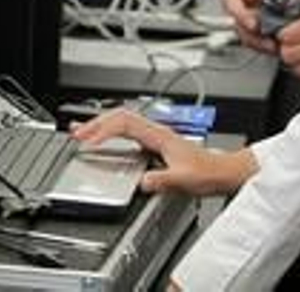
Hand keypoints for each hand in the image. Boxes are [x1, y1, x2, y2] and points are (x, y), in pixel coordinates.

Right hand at [72, 108, 254, 195]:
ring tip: (80, 132)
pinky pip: (126, 131)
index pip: (124, 124)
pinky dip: (109, 132)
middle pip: (118, 117)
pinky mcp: (153, 142)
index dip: (105, 130)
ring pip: (121, 121)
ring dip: (100, 125)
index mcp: (159, 135)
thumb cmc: (207, 172)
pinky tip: (102, 139)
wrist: (223, 171)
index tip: (89, 141)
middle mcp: (155, 131)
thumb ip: (161, 180)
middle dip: (95, 124)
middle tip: (76, 135)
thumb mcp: (183, 180)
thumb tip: (141, 182)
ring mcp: (154, 135)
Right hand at [223, 0, 299, 52]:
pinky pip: (251, 37)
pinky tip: (275, 49)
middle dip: (241, 15)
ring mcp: (250, 9)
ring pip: (239, 23)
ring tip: (270, 45)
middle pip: (233, 2)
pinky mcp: (256, 26)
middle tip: (255, 24)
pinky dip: (261, 45)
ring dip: (252, 36)